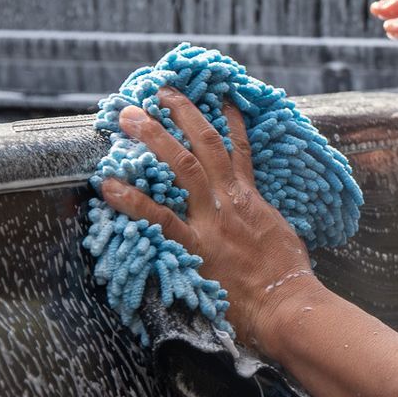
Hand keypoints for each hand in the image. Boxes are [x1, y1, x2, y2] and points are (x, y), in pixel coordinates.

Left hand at [97, 89, 320, 356]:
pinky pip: (159, 217)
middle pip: (206, 145)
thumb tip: (255, 223)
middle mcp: (231, 200)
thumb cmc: (289, 279)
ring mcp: (213, 220)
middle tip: (159, 92)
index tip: (218, 100)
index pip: (240, 150)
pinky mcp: (197, 245)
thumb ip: (261, 222)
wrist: (288, 304)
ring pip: (183, 166)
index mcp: (253, 198)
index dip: (230, 122)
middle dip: (182, 115)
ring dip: (155, 138)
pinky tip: (108, 185)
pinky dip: (133, 200)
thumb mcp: (281, 238)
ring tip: (129, 116)